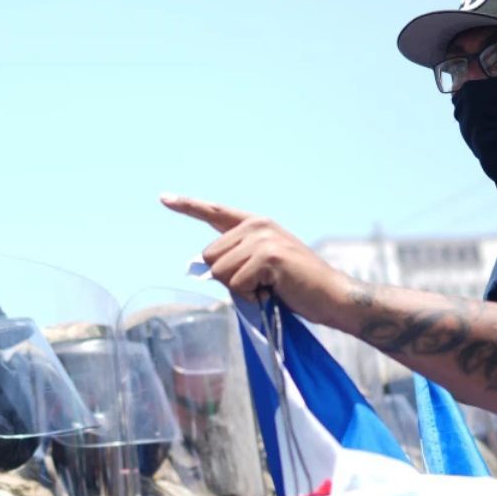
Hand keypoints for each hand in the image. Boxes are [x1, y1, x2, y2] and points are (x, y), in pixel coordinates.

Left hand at [161, 194, 346, 319]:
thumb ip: (233, 262)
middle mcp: (257, 225)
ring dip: (241, 290)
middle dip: (228, 280)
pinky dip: (252, 297)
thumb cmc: (296, 288)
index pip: (214, 212)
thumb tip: (201, 268)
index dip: (187, 205)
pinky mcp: (269, 255)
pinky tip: (275, 293)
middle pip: (210, 257)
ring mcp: (263, 238)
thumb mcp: (260, 270)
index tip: (163, 198)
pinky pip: (237, 284)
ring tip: (270, 289)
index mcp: (254, 225)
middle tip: (261, 286)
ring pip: (220, 272)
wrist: (333, 297)